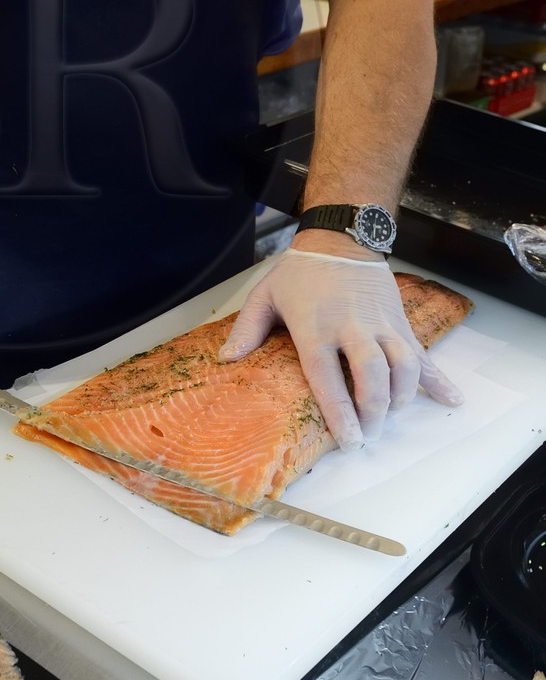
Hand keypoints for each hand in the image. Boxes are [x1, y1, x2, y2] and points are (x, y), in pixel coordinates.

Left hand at [217, 248, 462, 449]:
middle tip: (369, 434)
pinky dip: (439, 377)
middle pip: (373, 376)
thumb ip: (247, 328)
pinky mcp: (400, 321)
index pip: (329, 378)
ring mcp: (381, 324)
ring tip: (391, 413)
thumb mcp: (266, 295)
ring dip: (402, 397)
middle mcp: (352, 328)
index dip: (340, 413)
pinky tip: (452, 398)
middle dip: (374, 412)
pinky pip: (424, 353)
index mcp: (315, 328)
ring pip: (404, 366)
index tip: (349, 441)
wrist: (341, 238)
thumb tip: (227, 360)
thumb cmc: (300, 272)